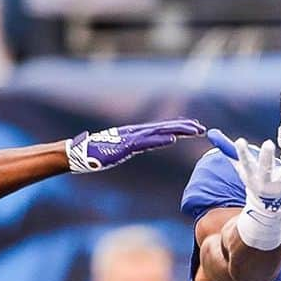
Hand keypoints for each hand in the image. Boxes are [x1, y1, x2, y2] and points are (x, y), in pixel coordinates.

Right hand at [66, 119, 203, 172]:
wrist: (78, 152)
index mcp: (133, 134)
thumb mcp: (114, 150)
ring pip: (159, 132)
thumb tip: (128, 150)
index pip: (160, 129)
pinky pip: (146, 142)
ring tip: (195, 130)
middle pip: (164, 127)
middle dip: (184, 127)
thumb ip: (125, 148)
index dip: (177, 127)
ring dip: (178, 130)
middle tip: (202, 128)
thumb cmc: (93, 153)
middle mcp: (134, 133)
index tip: (192, 127)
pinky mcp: (126, 145)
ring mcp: (130, 138)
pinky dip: (160, 139)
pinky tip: (173, 139)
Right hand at [216, 130, 280, 249]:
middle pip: (267, 170)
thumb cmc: (256, 183)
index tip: (240, 142)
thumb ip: (231, 152)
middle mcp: (269, 183)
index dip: (242, 154)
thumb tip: (213, 134)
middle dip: (266, 159)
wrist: (271, 210)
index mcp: (254, 178)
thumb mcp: (243, 170)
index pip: (246, 165)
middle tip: (266, 144)